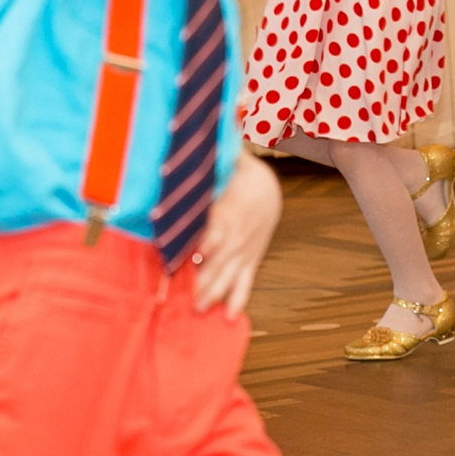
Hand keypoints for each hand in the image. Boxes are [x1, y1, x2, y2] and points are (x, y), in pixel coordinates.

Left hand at [190, 155, 281, 314]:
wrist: (270, 190)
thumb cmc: (242, 175)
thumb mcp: (233, 161)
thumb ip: (215, 154)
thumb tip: (199, 138)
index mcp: (229, 211)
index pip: (216, 228)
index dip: (204, 241)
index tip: (189, 252)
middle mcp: (236, 236)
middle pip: (219, 259)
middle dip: (203, 276)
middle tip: (184, 294)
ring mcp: (243, 252)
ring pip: (229, 275)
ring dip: (214, 292)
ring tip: (198, 308)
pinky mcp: (248, 261)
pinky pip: (244, 283)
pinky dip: (237, 300)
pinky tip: (229, 317)